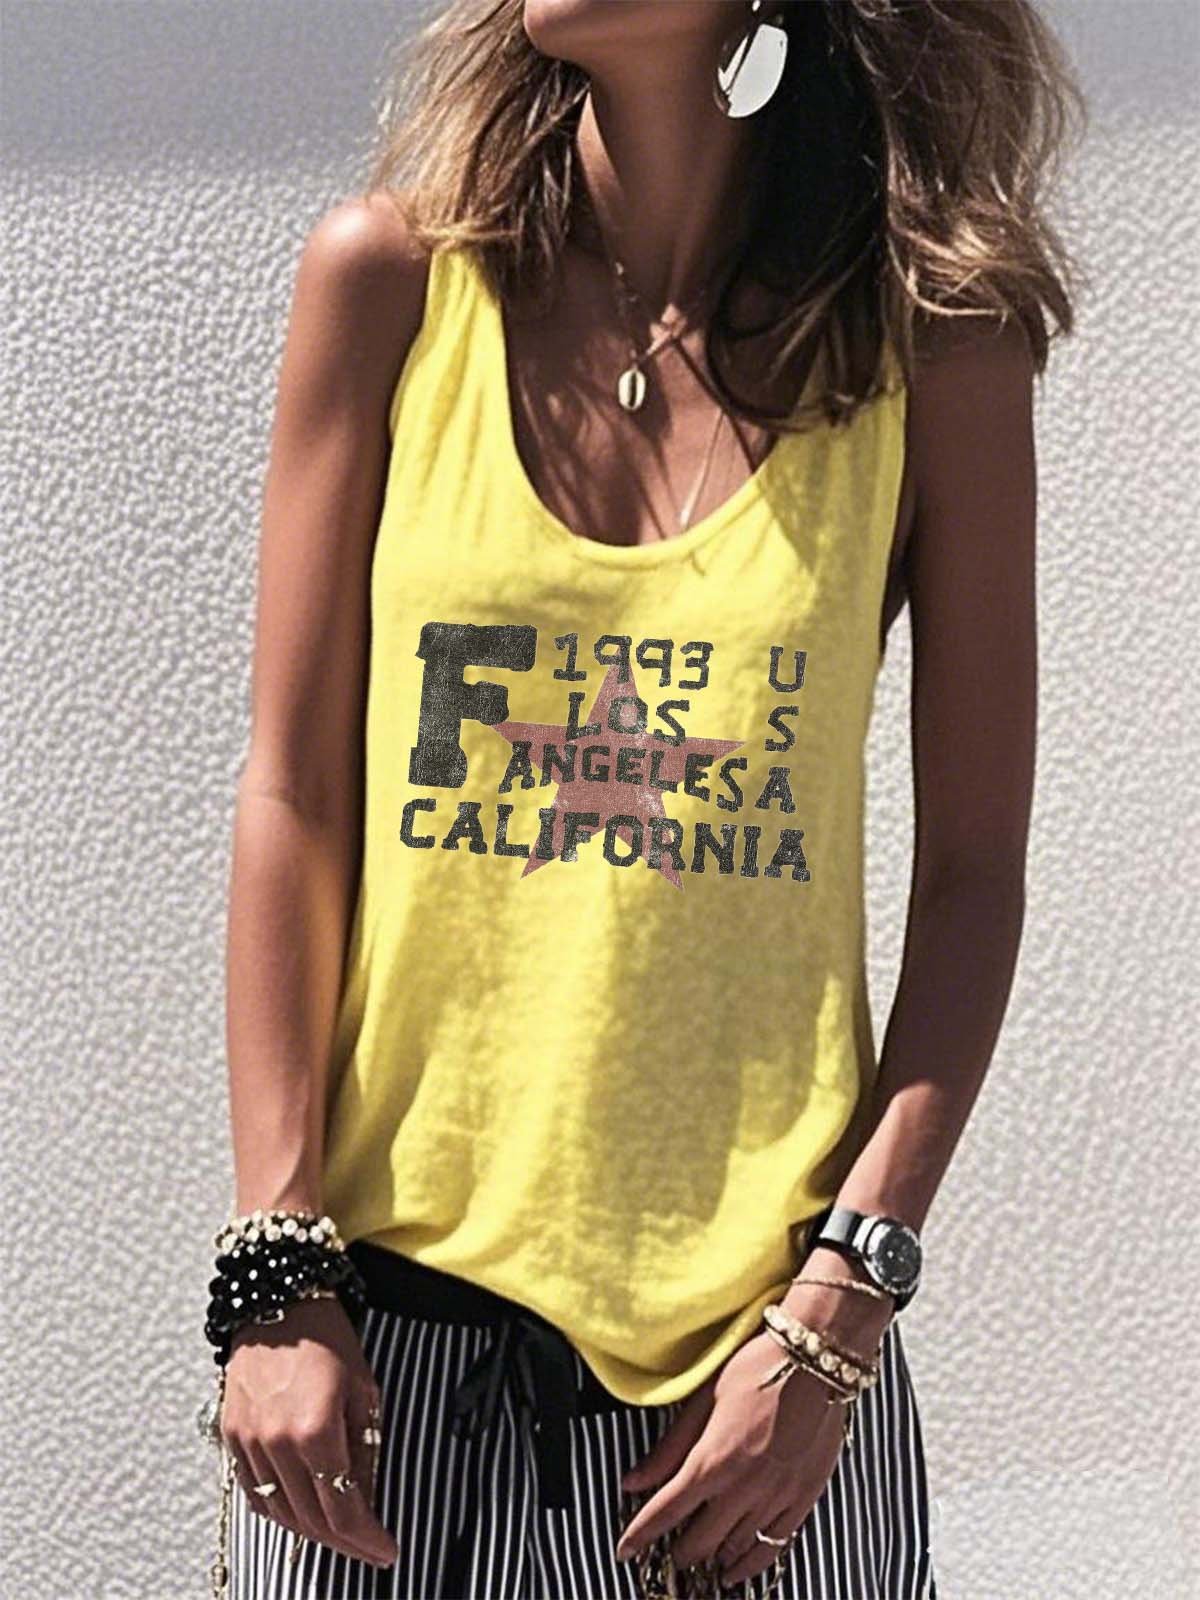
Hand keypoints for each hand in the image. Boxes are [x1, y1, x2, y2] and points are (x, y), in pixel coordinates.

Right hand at [219, 1295, 398, 1569]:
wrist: (278, 1300)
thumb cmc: (326, 1336)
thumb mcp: (363, 1388)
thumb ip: (364, 1448)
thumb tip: (365, 1494)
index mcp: (316, 1430)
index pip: (343, 1509)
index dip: (368, 1538)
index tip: (386, 1550)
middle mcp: (277, 1443)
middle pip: (311, 1520)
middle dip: (345, 1542)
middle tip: (368, 1549)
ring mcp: (249, 1442)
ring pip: (280, 1514)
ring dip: (312, 1532)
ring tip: (339, 1534)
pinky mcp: (232, 1437)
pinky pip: (254, 1493)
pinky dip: (279, 1511)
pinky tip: (299, 1514)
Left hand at [613, 1325, 852, 1588]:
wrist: (814, 1359)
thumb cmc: (755, 1368)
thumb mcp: (702, 1400)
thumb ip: (668, 1448)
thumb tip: (632, 1480)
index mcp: (712, 1460)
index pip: (665, 1512)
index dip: (639, 1535)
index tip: (624, 1550)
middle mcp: (742, 1487)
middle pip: (699, 1540)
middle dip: (678, 1550)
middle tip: (667, 1550)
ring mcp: (775, 1497)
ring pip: (734, 1548)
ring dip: (712, 1557)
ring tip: (700, 1557)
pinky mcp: (803, 1499)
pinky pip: (774, 1547)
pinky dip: (751, 1564)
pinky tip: (737, 1570)